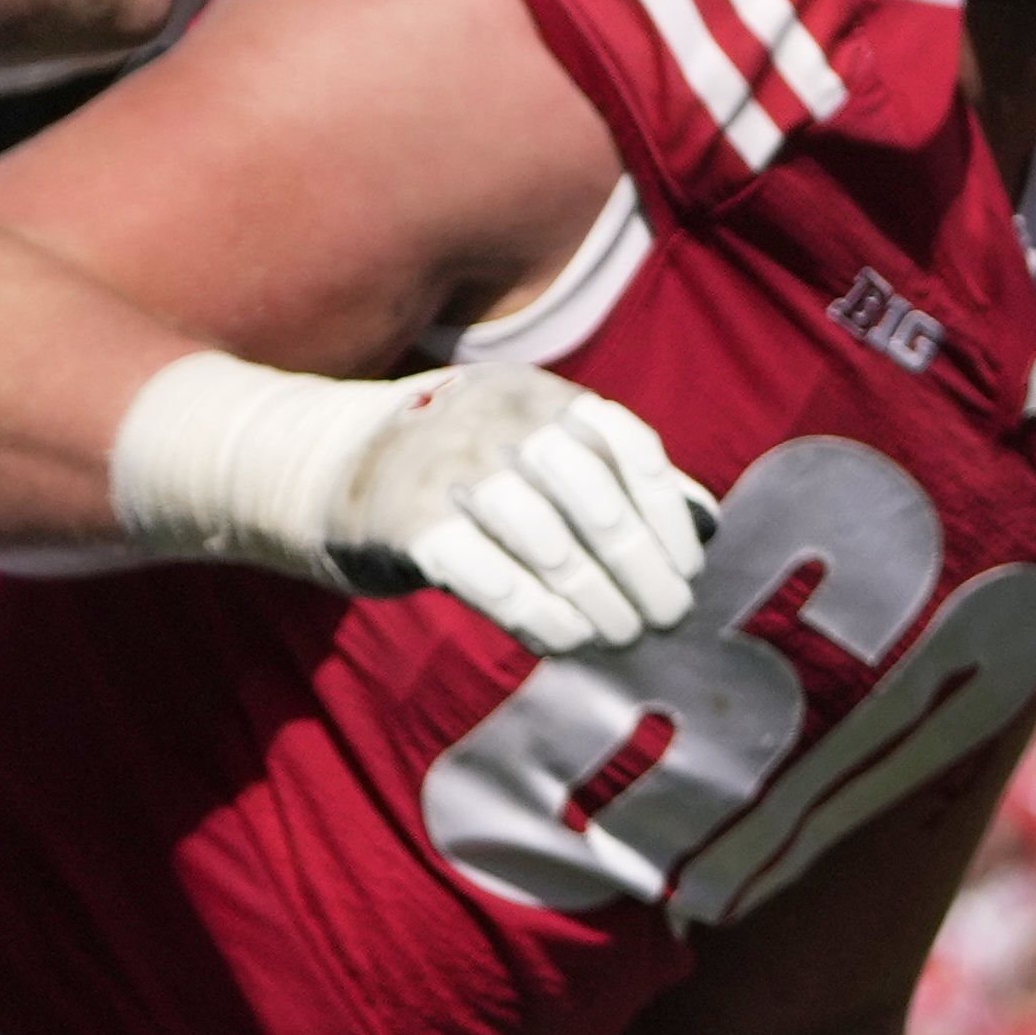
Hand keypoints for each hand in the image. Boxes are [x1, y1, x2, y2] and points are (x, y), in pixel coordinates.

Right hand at [328, 362, 716, 656]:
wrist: (330, 470)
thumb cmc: (466, 471)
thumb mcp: (537, 446)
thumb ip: (617, 477)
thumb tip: (705, 525)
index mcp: (540, 393)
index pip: (631, 448)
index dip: (669, 520)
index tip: (687, 573)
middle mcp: (497, 419)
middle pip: (598, 507)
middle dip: (644, 575)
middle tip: (665, 621)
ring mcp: (449, 468)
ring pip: (552, 551)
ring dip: (599, 606)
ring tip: (621, 638)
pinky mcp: (408, 525)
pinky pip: (496, 584)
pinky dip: (543, 620)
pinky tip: (566, 640)